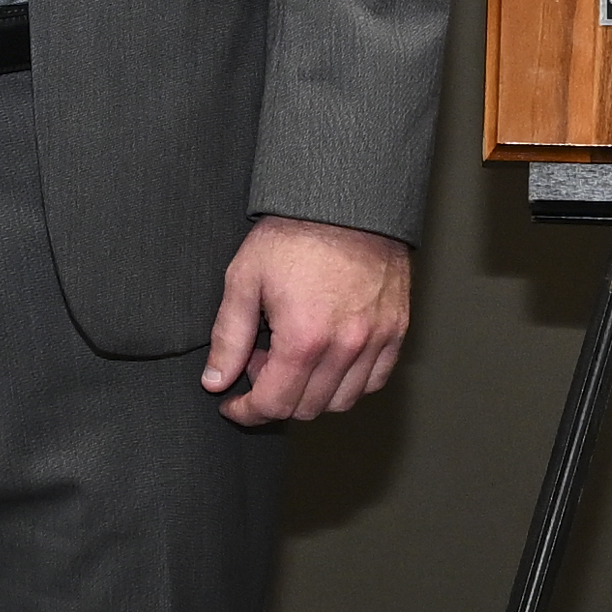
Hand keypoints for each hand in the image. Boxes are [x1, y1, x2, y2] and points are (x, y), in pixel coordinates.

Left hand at [202, 215, 413, 426]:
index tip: (233, 404)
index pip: (274, 404)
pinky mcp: (396, 329)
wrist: (347, 199)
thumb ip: (228, 337)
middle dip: (275, 397)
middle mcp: (345, 347)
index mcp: (305, 338)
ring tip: (295, 357)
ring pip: (342, 401)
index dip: (246, 411)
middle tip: (260, 363)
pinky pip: (375, 380)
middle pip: (307, 408)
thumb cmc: (295, 232)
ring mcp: (376, 340)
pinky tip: (328, 358)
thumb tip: (215, 381)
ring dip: (312, 393)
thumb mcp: (245, 278)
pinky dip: (349, 382)